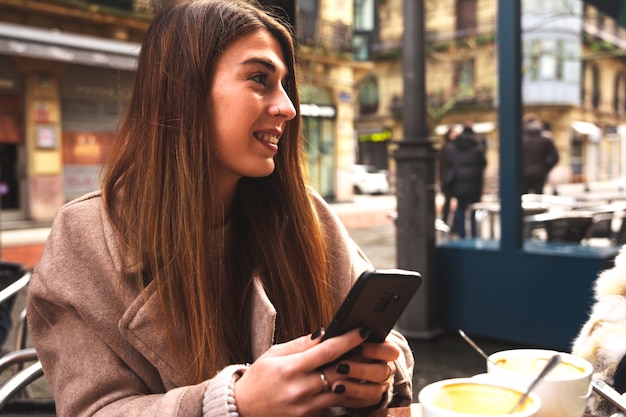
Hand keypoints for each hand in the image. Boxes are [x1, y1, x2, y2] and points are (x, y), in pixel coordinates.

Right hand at [234, 327, 371, 416]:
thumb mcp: (274, 355)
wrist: (243, 410)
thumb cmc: (258, 379)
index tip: (363, 330)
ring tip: (376, 369)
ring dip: (362, 380)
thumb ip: (300, 345)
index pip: (326, 351)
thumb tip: (324, 332)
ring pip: (343, 392)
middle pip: (339, 371)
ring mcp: (305, 406)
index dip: (348, 340)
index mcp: (291, 368)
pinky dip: (351, 397)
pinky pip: (335, 406)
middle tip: (377, 349)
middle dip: (361, 359)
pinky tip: (363, 389)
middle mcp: (300, 388)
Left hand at [319, 339, 399, 408]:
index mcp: (386, 349)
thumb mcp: (344, 337)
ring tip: (335, 385)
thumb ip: (341, 335)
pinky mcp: (371, 397)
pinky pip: (366, 401)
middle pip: (382, 372)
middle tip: (340, 366)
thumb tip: (322, 334)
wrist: (339, 361)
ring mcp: (381, 384)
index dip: (374, 350)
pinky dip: (352, 397)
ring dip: (355, 387)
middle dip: (361, 370)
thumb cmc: (343, 344)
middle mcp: (386, 367)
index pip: (391, 351)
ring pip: (375, 390)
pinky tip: (336, 392)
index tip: (355, 348)